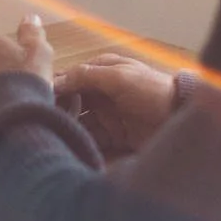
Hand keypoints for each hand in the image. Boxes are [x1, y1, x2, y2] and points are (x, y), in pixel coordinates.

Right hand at [53, 55, 177, 157]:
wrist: (183, 118)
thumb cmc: (153, 91)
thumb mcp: (120, 77)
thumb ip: (87, 75)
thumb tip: (55, 79)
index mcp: (103, 71)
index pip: (70, 78)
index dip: (54, 88)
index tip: (38, 101)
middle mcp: (102, 92)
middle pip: (71, 102)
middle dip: (58, 112)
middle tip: (43, 124)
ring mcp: (108, 115)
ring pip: (79, 122)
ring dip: (68, 129)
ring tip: (53, 140)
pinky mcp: (115, 136)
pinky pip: (92, 139)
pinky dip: (82, 143)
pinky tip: (70, 150)